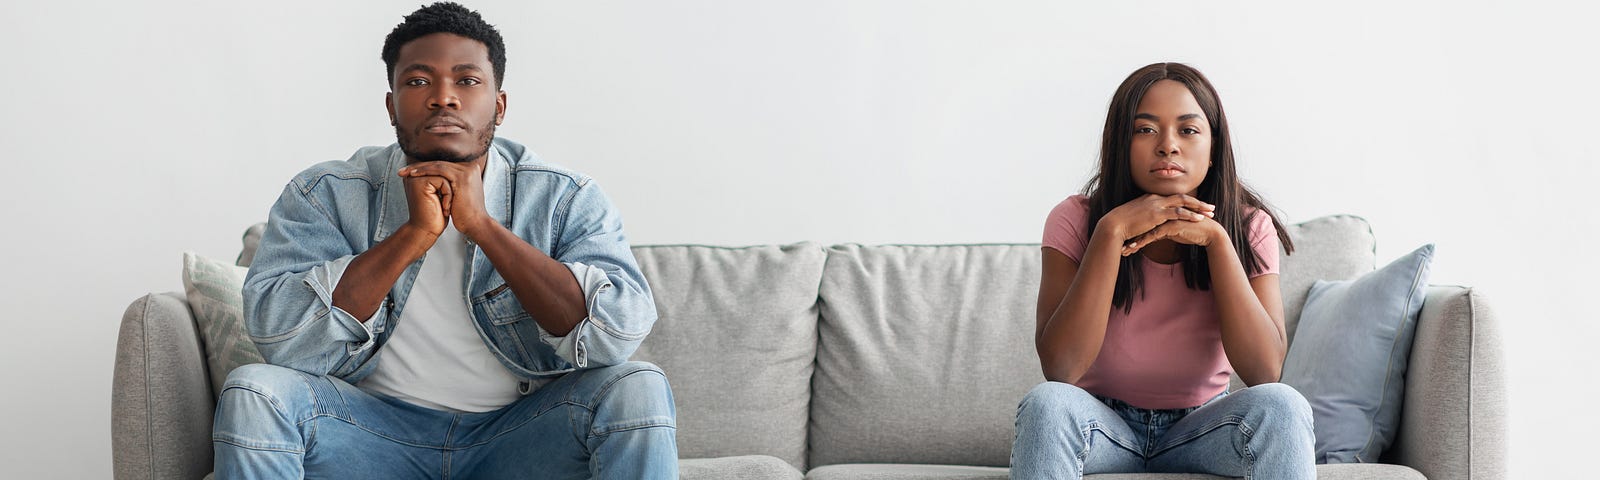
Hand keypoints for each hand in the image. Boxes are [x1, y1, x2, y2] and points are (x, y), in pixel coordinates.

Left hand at [399, 161, 489, 238]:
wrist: (476, 224)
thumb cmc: (464, 214)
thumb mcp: (457, 195)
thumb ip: (450, 185)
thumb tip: (433, 182)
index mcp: (469, 170)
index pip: (443, 165)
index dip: (425, 168)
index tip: (409, 172)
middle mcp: (469, 167)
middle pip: (439, 163)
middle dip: (419, 166)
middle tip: (402, 171)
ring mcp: (467, 171)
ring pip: (438, 164)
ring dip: (419, 168)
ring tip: (404, 172)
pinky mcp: (462, 177)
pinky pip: (439, 170)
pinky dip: (425, 171)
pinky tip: (413, 174)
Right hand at [1098, 193, 1214, 242]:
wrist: (1113, 225)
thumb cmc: (1121, 224)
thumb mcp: (1135, 218)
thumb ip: (1145, 218)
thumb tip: (1150, 224)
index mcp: (1151, 198)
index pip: (1173, 198)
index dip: (1187, 202)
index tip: (1198, 206)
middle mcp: (1155, 198)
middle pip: (1182, 197)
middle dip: (1198, 202)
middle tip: (1210, 207)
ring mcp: (1156, 204)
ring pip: (1183, 202)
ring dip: (1198, 207)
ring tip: (1210, 213)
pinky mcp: (1157, 213)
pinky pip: (1178, 212)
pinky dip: (1190, 215)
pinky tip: (1199, 219)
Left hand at [1122, 218, 1224, 255]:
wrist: (1209, 233)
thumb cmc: (1192, 232)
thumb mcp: (1174, 232)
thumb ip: (1163, 231)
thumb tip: (1153, 236)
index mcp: (1163, 212)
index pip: (1145, 222)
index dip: (1135, 232)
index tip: (1125, 241)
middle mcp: (1164, 213)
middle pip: (1142, 224)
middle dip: (1131, 235)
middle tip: (1121, 246)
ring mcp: (1167, 218)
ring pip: (1146, 230)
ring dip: (1134, 240)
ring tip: (1125, 250)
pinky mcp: (1172, 225)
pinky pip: (1154, 234)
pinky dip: (1143, 241)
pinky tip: (1134, 247)